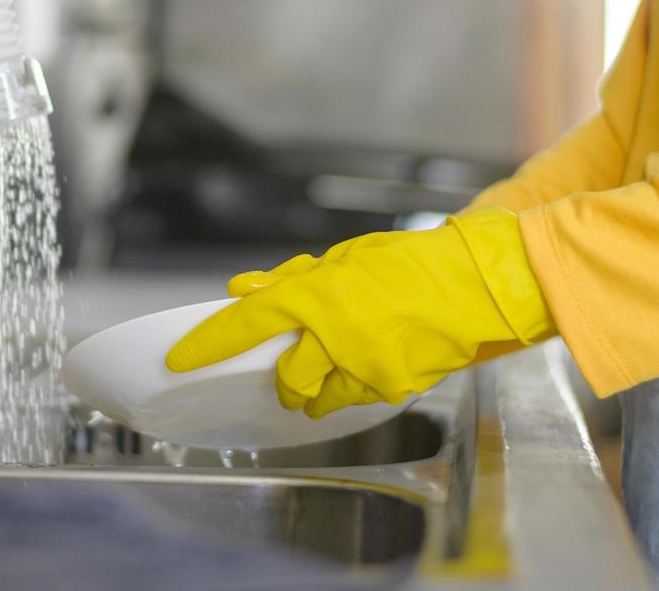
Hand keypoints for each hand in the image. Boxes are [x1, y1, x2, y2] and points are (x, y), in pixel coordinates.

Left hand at [165, 208, 554, 418]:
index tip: (181, 359)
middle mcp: (334, 336)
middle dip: (285, 376)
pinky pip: (355, 399)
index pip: (247, 323)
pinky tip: (370, 364)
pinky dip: (352, 388)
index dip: (209, 343)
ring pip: (318, 398)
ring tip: (335, 365)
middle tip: (294, 363)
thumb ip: (292, 280)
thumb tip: (244, 289)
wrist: (477, 283)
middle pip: (285, 377)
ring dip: (316, 389)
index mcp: (317, 295)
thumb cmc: (413, 262)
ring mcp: (364, 367)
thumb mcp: (346, 259)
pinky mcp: (392, 387)